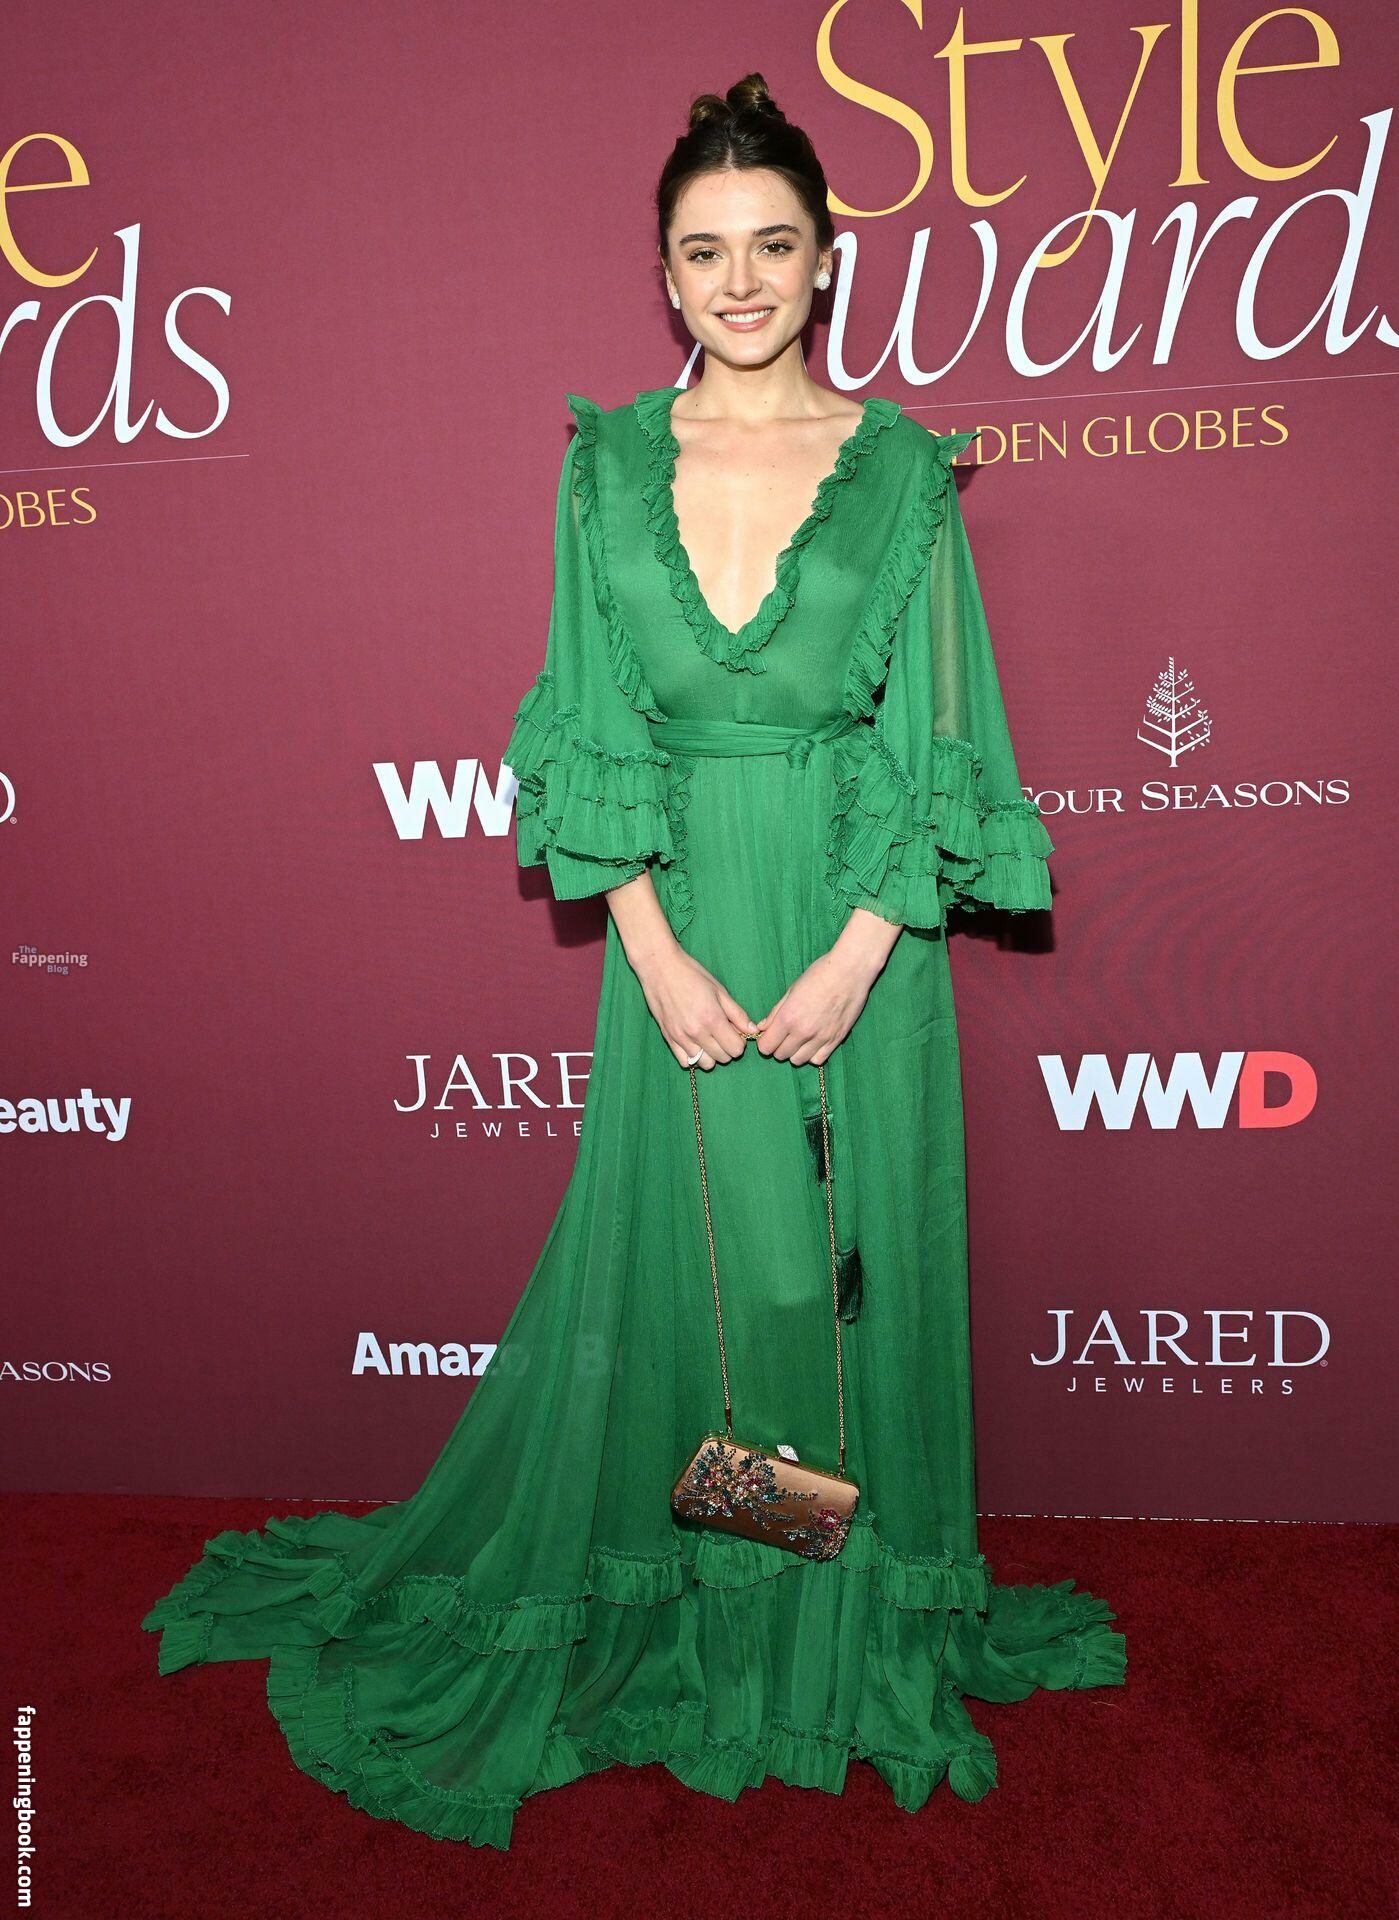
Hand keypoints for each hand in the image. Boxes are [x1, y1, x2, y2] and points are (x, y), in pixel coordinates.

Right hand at [632, 945, 759, 1069]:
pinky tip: (695, 1042)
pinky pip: (685, 1062)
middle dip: (728, 1048)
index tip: (735, 1031)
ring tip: (709, 1038)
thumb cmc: (691, 974)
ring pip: (705, 1064)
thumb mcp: (719, 990)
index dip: (740, 1041)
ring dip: (711, 1054)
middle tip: (723, 1032)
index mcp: (712, 1018)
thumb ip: (737, 1013)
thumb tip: (752, 1030)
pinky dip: (694, 1056)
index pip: (736, 1049)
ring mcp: (681, 1038)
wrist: (660, 968)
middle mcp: (696, 1032)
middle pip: (723, 1058)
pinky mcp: (668, 1038)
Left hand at [756, 913, 898, 1064]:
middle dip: (778, 1047)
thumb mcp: (791, 990)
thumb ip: (775, 1012)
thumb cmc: (819, 974)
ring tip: (799, 1040)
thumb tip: (762, 1027)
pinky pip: (818, 1060)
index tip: (769, 1036)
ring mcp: (821, 1038)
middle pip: (780, 1055)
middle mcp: (803, 1031)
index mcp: (788, 1017)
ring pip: (798, 1061)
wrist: (849, 971)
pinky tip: (813, 1043)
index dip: (765, 1042)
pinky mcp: (836, 1040)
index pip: (766, 1047)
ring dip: (795, 1052)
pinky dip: (812, 1055)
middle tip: (784, 1036)